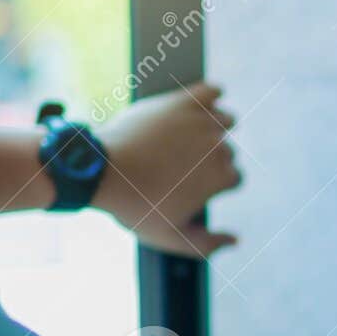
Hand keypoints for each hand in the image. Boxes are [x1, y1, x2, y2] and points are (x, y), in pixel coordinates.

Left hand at [93, 83, 242, 257]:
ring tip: (192, 139)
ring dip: (215, 129)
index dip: (217, 185)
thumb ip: (206, 244)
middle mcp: (218, 146)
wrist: (102, 172)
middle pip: (227, 151)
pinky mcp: (180, 101)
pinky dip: (212, 95)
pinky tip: (207, 102)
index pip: (235, 178)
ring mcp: (200, 121)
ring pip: (225, 120)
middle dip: (212, 159)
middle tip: (184, 168)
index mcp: (221, 177)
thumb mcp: (169, 237)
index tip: (196, 187)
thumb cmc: (135, 207)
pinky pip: (209, 90)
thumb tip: (235, 239)